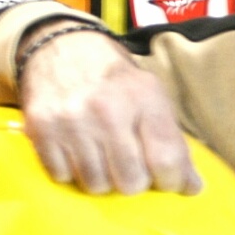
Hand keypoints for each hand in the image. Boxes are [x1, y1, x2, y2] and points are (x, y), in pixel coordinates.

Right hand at [17, 24, 201, 195]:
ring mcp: (72, 120)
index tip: (166, 180)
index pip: (166, 159)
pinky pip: (63, 177)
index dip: (171, 181)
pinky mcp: (42, 129)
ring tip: (100, 156)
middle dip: (132, 180)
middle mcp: (107, 108)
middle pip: (130, 181)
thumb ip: (172, 140)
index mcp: (143, 97)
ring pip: (95, 185)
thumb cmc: (113, 79)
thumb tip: (192, 188)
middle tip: (127, 165)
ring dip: (100, 178)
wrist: (60, 46)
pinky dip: (70, 171)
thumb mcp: (150, 95)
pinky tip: (75, 150)